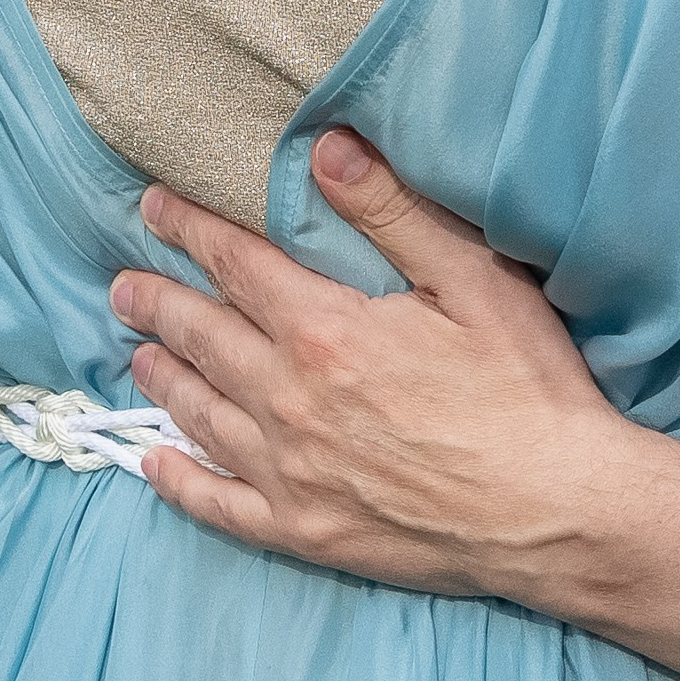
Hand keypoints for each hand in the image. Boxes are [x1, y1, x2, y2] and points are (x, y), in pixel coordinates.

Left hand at [112, 134, 634, 607]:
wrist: (556, 510)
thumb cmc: (526, 388)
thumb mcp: (474, 280)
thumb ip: (393, 212)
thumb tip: (326, 149)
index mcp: (326, 331)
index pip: (236, 265)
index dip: (190, 230)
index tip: (153, 208)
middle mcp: (290, 401)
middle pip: (204, 338)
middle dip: (158, 303)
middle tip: (123, 286)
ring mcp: (291, 474)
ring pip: (202, 414)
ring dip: (165, 376)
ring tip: (140, 352)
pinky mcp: (306, 532)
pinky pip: (219, 504)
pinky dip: (179, 480)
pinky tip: (154, 463)